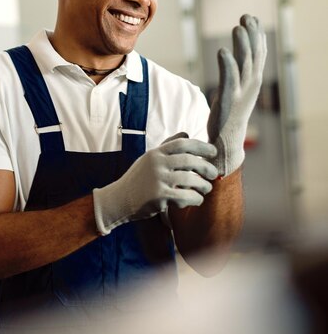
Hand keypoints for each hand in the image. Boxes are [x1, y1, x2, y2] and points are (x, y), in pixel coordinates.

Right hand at [92, 133, 217, 234]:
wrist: (119, 199)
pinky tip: (196, 200)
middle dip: (207, 167)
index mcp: (155, 153)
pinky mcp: (159, 196)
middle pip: (191, 161)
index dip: (202, 146)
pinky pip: (187, 196)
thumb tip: (187, 134)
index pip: (183, 143)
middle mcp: (156, 164)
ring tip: (206, 188)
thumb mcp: (149, 159)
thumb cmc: (137, 179)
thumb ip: (167, 146)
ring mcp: (158, 180)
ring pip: (192, 180)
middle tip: (214, 174)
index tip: (213, 152)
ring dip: (204, 185)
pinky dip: (196, 199)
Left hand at [208, 14, 266, 175]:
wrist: (225, 142)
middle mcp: (250, 85)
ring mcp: (241, 92)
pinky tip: (222, 51)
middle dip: (251, 34)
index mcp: (253, 82)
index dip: (256, 35)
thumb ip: (235, 75)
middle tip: (246, 16)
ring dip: (241, 44)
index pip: (258, 54)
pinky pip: (229, 79)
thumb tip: (233, 59)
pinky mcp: (229, 100)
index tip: (251, 18)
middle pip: (254, 54)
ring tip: (237, 27)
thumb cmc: (227, 116)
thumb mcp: (235, 92)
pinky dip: (227, 64)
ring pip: (244, 63)